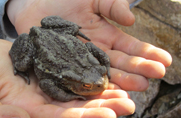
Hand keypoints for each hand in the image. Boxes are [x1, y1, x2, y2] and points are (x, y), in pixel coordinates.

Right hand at [0, 39, 134, 117]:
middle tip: (127, 105)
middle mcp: (43, 102)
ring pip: (79, 92)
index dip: (82, 117)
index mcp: (29, 112)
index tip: (107, 116)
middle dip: (102, 108)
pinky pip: (73, 73)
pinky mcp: (51, 69)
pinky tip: (107, 73)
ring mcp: (48, 86)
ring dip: (102, 93)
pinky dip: (90, 75)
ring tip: (126, 93)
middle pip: (76, 108)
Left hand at [7, 0, 171, 90]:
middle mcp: (96, 53)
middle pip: (119, 64)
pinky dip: (92, 86)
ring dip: (121, 81)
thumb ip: (112, 5)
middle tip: (156, 76)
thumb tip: (130, 21)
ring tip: (139, 86)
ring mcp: (80, 62)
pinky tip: (106, 91)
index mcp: (106, 37)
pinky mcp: (63, 68)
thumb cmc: (65, 0)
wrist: (36, 4)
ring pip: (103, 74)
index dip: (147, 54)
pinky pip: (79, 78)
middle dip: (139, 69)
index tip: (165, 61)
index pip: (130, 48)